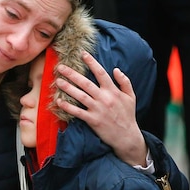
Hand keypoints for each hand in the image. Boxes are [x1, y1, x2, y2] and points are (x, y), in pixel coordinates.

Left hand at [55, 51, 147, 166]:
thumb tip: (116, 69)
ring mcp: (97, 109)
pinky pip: (78, 112)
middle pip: (86, 83)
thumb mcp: (131, 96)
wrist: (127, 136)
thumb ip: (125, 82)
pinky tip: (59, 102)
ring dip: (68, 88)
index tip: (82, 54)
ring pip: (80, 96)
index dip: (91, 62)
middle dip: (72, 74)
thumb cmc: (128, 115)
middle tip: (60, 67)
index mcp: (113, 91)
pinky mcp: (92, 120)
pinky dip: (68, 107)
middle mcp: (104, 98)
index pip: (101, 73)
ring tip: (58, 81)